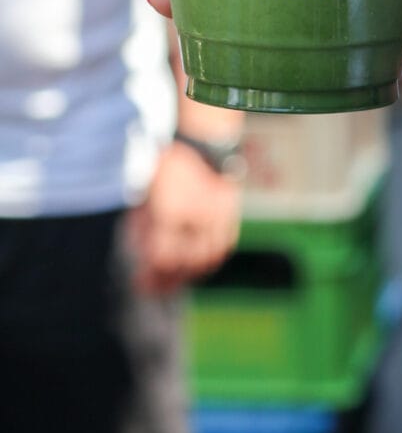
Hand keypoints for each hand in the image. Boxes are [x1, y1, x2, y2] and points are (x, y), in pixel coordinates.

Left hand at [127, 140, 240, 294]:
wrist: (203, 143)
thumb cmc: (169, 168)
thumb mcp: (148, 194)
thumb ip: (144, 226)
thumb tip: (140, 255)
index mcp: (170, 211)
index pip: (161, 258)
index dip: (150, 277)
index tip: (140, 284)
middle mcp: (195, 217)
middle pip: (183, 264)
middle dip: (167, 282)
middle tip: (155, 288)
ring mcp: (216, 217)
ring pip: (206, 261)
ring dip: (190, 275)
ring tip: (176, 280)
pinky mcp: (230, 215)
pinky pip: (222, 249)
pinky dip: (211, 262)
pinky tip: (198, 265)